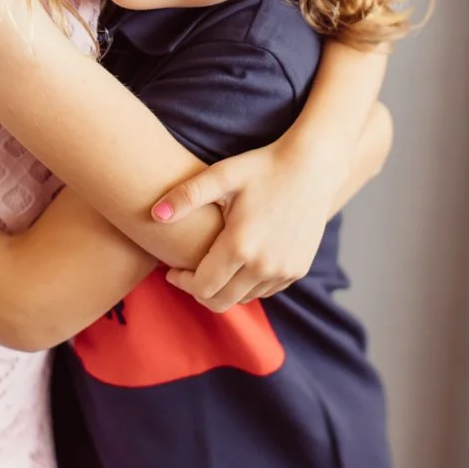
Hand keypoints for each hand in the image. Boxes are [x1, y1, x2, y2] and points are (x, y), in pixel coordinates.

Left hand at [150, 135, 340, 311]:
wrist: (313, 166)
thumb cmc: (263, 166)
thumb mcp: (222, 174)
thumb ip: (186, 196)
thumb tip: (155, 215)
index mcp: (240, 246)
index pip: (201, 287)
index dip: (181, 283)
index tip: (172, 271)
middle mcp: (264, 266)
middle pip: (220, 301)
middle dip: (198, 291)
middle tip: (187, 273)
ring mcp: (284, 270)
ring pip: (243, 298)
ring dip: (223, 289)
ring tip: (212, 266)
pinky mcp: (298, 269)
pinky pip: (264, 290)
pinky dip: (247, 285)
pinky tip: (238, 264)